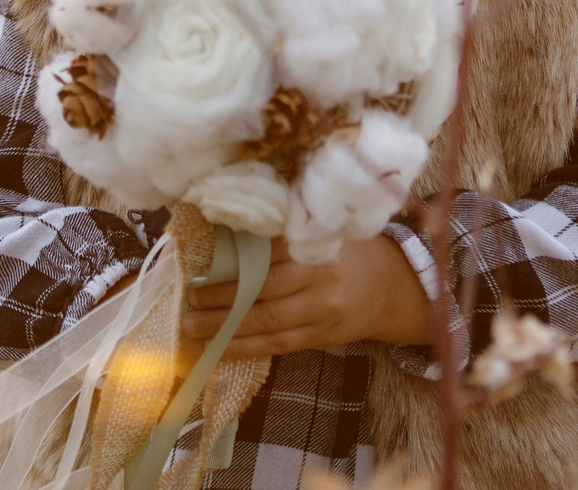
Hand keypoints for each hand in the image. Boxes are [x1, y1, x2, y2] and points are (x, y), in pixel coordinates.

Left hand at [180, 235, 435, 359]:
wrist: (388, 289)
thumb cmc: (347, 252)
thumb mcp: (325, 231)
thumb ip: (286, 232)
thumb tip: (227, 229)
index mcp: (319, 244)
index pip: (270, 249)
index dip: (236, 255)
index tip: (204, 257)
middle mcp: (321, 278)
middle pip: (263, 287)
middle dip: (222, 295)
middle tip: (190, 296)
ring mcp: (321, 312)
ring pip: (266, 321)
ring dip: (225, 325)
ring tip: (192, 325)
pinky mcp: (318, 337)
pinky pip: (276, 345)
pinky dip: (244, 348)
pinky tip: (218, 349)